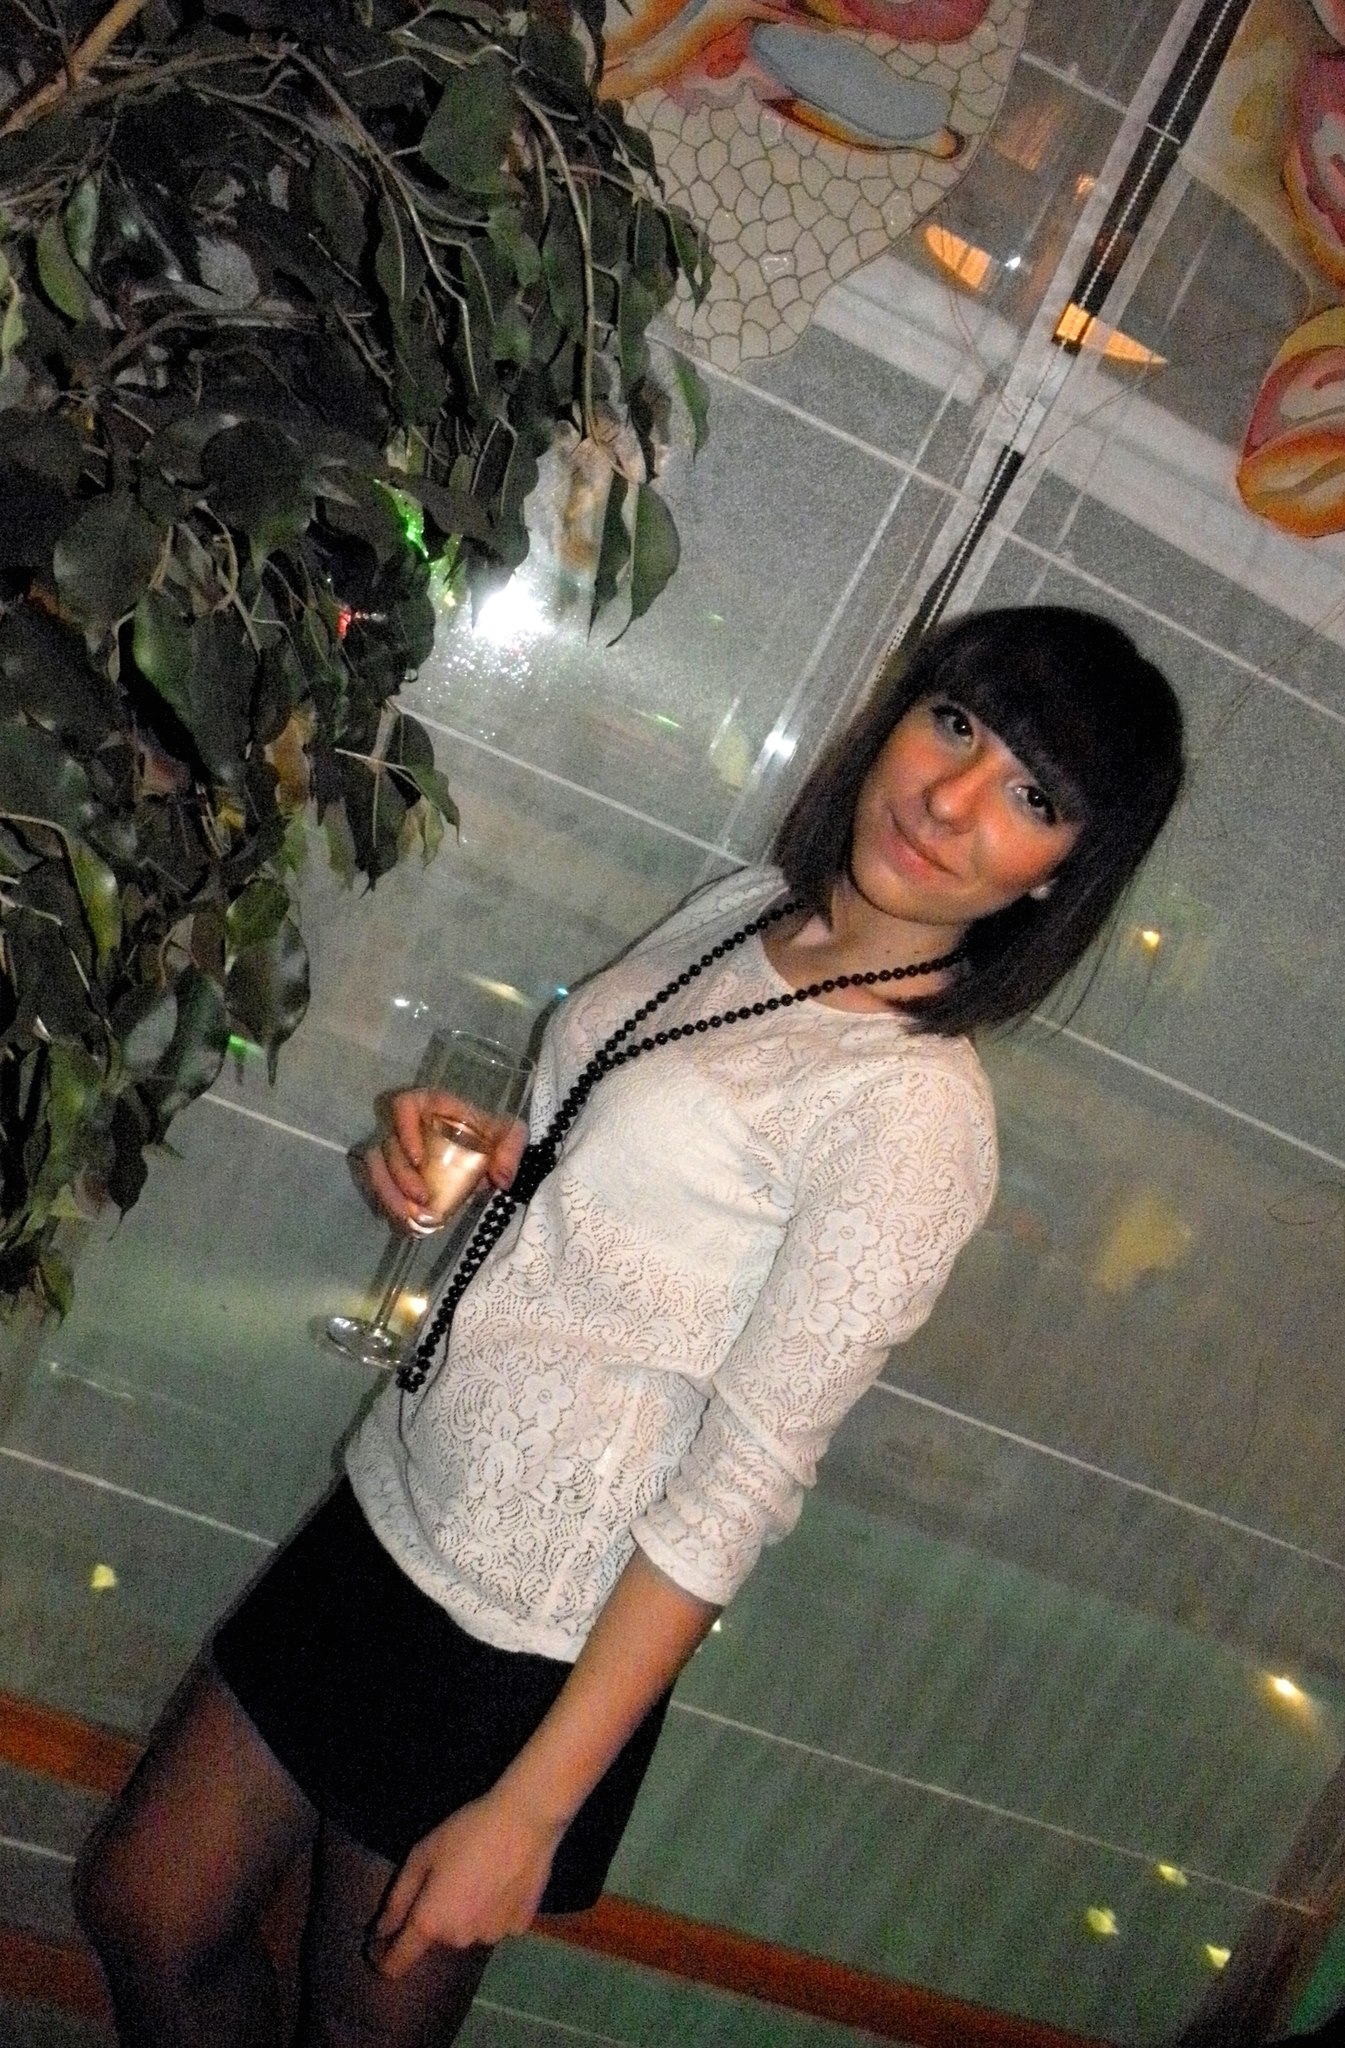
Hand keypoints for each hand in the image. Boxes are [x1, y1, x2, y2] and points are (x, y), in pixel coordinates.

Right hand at [359, 1090, 526, 1231]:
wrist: (486, 1150)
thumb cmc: (492, 1133)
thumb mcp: (510, 1133)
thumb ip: (511, 1150)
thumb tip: (501, 1179)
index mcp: (430, 1106)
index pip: (404, 1106)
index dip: (404, 1130)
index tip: (418, 1159)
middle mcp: (406, 1124)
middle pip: (387, 1145)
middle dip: (399, 1176)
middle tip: (421, 1200)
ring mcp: (397, 1149)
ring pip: (376, 1168)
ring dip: (388, 1194)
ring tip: (409, 1217)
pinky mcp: (394, 1172)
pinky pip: (381, 1186)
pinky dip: (390, 1206)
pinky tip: (406, 1224)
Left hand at [367, 1791, 564, 1974]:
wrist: (525, 1821)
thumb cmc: (466, 1831)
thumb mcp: (422, 1855)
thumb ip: (398, 1898)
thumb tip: (381, 1931)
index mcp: (431, 1922)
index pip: (398, 1961)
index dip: (385, 1959)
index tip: (380, 1947)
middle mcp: (459, 1939)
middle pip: (439, 1937)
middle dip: (439, 1915)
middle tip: (450, 1877)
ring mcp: (492, 1936)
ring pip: (470, 1930)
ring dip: (468, 1913)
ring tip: (480, 1875)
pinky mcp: (520, 1927)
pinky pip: (497, 1923)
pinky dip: (496, 1909)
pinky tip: (504, 1880)